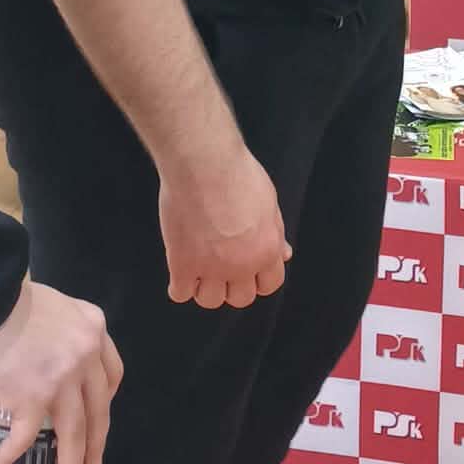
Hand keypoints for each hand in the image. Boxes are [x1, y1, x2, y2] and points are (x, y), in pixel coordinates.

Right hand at [0, 281, 122, 463]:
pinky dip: (8, 456)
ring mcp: (62, 379)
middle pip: (98, 408)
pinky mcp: (32, 398)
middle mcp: (85, 355)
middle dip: (96, 441)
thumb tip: (43, 359)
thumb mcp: (49, 305)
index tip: (98, 415)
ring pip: (74, 432)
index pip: (111, 372)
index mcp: (93, 328)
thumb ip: (57, 333)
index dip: (105, 399)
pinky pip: (23, 437)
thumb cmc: (4, 298)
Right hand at [159, 142, 290, 309]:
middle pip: (241, 298)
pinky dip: (179, 286)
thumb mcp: (268, 201)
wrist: (204, 163)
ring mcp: (210, 268)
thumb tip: (284, 254)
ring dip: (205, 288)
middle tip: (220, 266)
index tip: (246, 269)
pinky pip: (180, 293)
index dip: (257, 277)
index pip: (269, 285)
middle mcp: (241, 265)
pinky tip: (179, 271)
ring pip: (210, 300)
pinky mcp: (182, 264)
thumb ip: (275, 232)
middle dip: (232, 285)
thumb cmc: (237, 173)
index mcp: (267, 250)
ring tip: (198, 268)